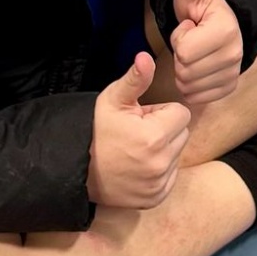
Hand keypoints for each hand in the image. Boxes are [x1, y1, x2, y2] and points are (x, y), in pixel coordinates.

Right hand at [86, 52, 191, 208]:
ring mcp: (157, 184)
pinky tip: (138, 167)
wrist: (75, 169)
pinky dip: (160, 171)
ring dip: (163, 150)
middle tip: (138, 134)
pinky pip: (171, 177)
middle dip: (165, 130)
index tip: (141, 118)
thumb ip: (136, 79)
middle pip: (182, 134)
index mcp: (155, 137)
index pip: (181, 113)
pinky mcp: (154, 198)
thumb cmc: (96, 130)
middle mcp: (160, 164)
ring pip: (177, 154)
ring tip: (136, 150)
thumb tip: (145, 57)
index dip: (161, 112)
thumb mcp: (113, 99)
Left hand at [167, 0, 243, 106]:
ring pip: (188, 86)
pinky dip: (191, 85)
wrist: (215, 21)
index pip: (184, 51)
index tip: (190, 26)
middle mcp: (235, 55)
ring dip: (184, 71)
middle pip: (185, 71)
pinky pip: (196, 97)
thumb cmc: (199, 7)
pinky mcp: (228, 87)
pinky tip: (198, 67)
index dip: (180, 37)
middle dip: (180, 56)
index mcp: (226, 31)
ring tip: (195, 52)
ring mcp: (233, 73)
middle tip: (191, 40)